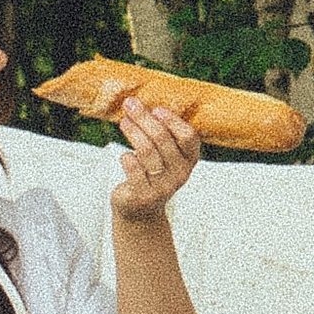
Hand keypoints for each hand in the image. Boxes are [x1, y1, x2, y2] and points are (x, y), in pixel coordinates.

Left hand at [107, 93, 200, 219]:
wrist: (140, 210)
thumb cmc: (150, 174)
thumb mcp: (163, 156)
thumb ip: (162, 134)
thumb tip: (143, 103)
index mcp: (189, 160)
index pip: (189, 137)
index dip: (172, 120)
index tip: (156, 108)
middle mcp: (180, 174)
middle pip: (163, 139)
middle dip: (144, 118)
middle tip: (130, 105)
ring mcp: (163, 187)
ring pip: (146, 150)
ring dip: (133, 132)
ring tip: (124, 121)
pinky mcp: (144, 195)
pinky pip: (133, 167)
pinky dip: (126, 156)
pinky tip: (125, 155)